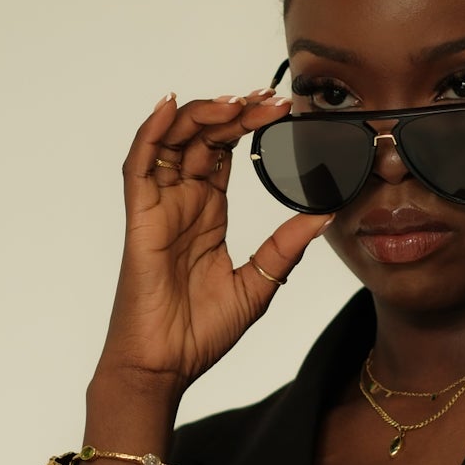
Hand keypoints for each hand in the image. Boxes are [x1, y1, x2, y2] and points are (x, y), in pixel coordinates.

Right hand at [94, 91, 332, 394]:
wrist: (166, 365)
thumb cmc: (199, 332)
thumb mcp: (259, 284)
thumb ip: (286, 247)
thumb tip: (325, 215)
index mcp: (207, 214)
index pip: (224, 153)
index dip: (247, 126)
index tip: (279, 109)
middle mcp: (181, 203)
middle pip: (201, 139)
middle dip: (233, 113)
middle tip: (269, 99)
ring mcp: (159, 208)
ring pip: (171, 142)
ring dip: (201, 114)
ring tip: (235, 101)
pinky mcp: (140, 219)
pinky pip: (139, 166)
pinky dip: (151, 132)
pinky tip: (170, 105)